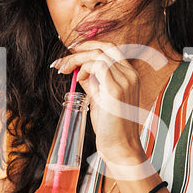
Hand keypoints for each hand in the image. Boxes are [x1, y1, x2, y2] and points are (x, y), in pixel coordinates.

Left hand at [53, 40, 158, 180]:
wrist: (120, 147)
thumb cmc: (110, 127)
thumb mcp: (100, 98)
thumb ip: (93, 82)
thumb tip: (80, 71)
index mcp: (129, 75)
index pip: (110, 49)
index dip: (90, 45)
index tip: (72, 50)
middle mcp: (130, 75)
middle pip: (105, 46)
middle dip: (81, 47)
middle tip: (62, 58)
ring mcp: (125, 81)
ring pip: (98, 54)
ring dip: (76, 59)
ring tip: (64, 69)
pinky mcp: (116, 89)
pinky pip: (97, 65)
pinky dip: (83, 67)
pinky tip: (77, 77)